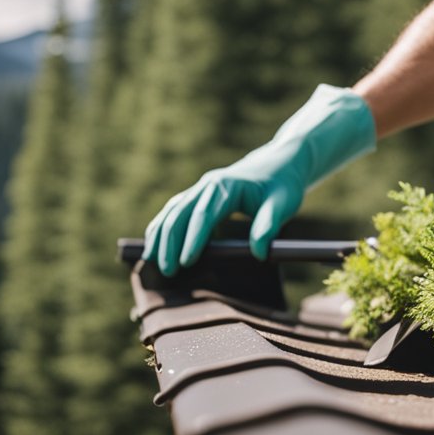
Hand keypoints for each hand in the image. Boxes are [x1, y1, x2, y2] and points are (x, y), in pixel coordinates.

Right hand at [142, 85, 375, 273]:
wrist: (279, 163)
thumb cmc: (282, 185)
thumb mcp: (283, 204)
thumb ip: (269, 226)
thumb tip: (259, 254)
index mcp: (227, 186)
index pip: (205, 215)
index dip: (193, 239)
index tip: (186, 262)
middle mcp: (209, 184)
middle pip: (180, 213)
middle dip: (169, 242)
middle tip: (166, 271)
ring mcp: (201, 188)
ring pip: (172, 210)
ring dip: (159, 235)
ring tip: (150, 261)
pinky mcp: (199, 194)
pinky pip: (174, 210)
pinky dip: (162, 226)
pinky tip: (154, 244)